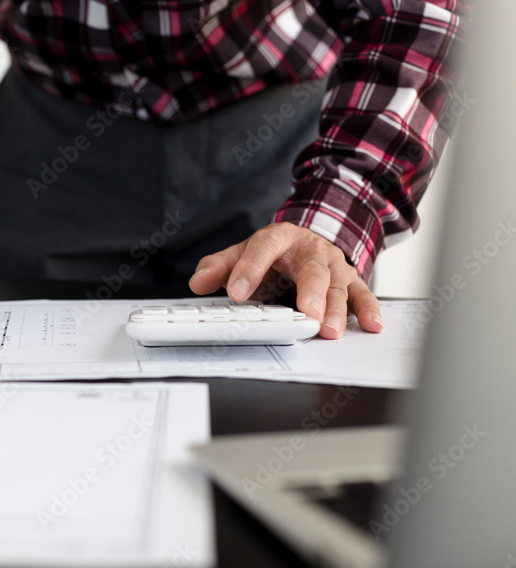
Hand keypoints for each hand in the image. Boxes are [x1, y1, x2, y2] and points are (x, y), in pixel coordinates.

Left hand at [188, 222, 382, 338]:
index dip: (250, 269)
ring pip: (338, 286)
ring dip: (337, 309)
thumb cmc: (271, 253)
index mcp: (278, 239)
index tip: (236, 293)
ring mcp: (333, 266)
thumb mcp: (241, 254)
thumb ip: (218, 267)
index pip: (263, 248)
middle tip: (306, 312)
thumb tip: (197, 283)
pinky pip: (361, 295)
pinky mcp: (350, 281)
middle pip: (312, 269)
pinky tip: (370, 325)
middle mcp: (311, 250)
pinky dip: (368, 310)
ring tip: (330, 329)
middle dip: (310, 292)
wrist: (305, 240)